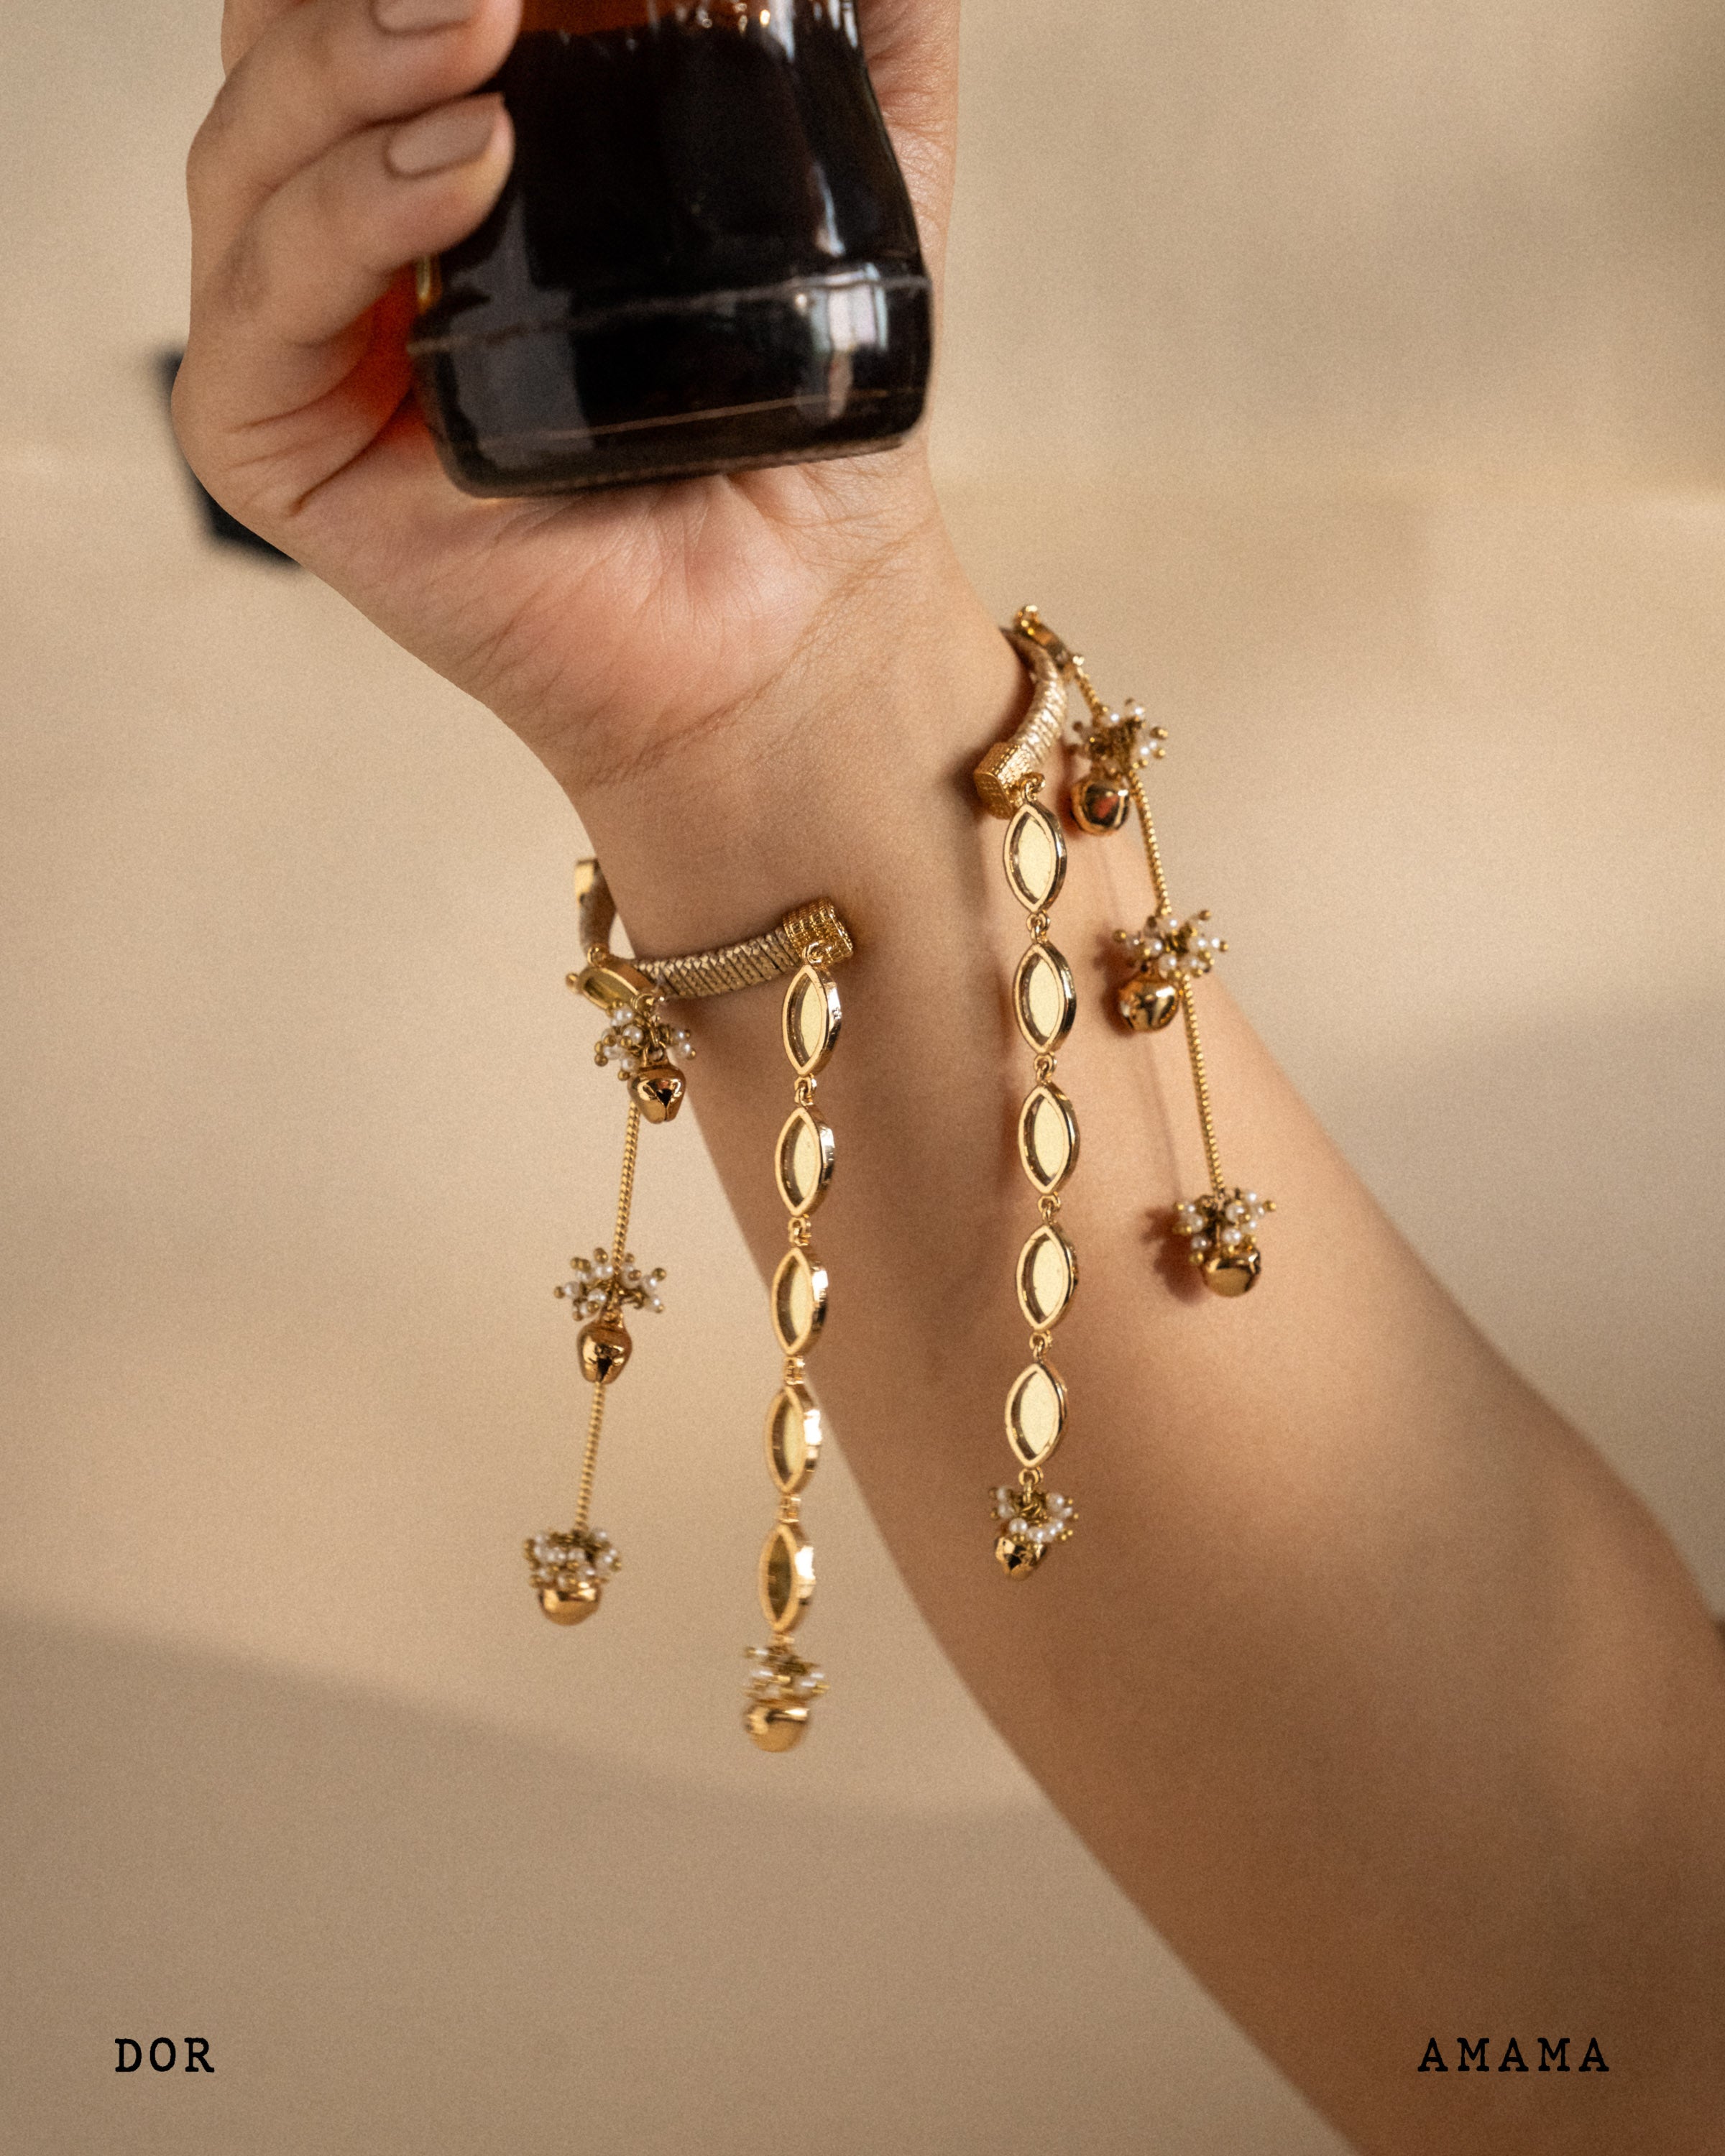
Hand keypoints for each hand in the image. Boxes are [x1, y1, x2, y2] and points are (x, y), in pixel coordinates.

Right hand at [174, 0, 974, 799]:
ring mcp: (303, 335)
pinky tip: (462, 166)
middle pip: (280, 34)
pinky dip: (346, 211)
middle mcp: (350, 228)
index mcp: (441, 148)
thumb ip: (851, 29)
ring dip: (354, 57)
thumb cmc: (792, 431)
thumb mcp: (851, 187)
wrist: (794, 625)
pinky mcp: (277, 444)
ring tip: (479, 22)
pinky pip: (263, 295)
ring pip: (251, 141)